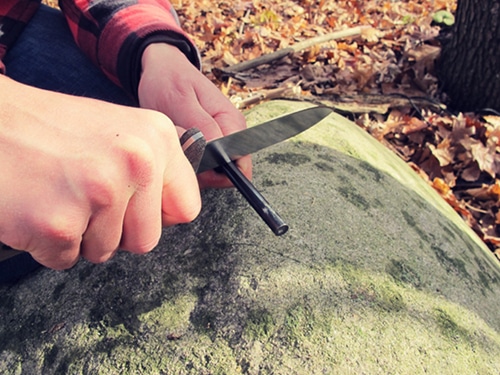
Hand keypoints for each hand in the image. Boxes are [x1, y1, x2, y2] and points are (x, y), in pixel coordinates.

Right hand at [0, 76, 200, 268]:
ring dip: (79, 235)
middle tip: (84, 199)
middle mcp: (136, 161)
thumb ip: (153, 165)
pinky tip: (36, 205)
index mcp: (156, 136)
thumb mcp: (118, 129)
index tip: (136, 208)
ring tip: (57, 194)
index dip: (158, 216)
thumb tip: (178, 207)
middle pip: (147, 239)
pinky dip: (47, 243)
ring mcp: (99, 192)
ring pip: (104, 251)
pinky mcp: (59, 223)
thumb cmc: (48, 129)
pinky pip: (65, 259)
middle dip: (116, 232)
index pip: (187, 207)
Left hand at [138, 43, 251, 188]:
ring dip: (188, 164)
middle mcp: (231, 134)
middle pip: (224, 175)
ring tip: (173, 139)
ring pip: (210, 173)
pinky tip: (173, 143)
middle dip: (198, 169)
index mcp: (233, 123)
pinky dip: (184, 160)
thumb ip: (201, 128)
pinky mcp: (208, 145)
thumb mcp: (180, 101)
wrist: (162, 70)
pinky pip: (200, 166)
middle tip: (176, 144)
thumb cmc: (169, 81)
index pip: (240, 167)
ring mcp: (220, 140)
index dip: (215, 172)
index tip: (191, 157)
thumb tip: (217, 154)